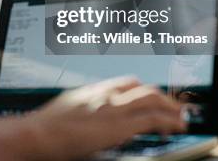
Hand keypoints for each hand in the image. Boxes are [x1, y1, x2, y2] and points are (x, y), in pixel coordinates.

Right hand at [23, 77, 185, 159]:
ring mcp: (112, 108)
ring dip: (171, 108)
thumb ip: (84, 108)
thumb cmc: (45, 127)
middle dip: (162, 98)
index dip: (145, 91)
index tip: (153, 99)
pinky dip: (168, 121)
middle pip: (143, 88)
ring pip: (152, 99)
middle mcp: (105, 94)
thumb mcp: (68, 109)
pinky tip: (175, 127)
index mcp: (93, 90)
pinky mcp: (118, 125)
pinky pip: (151, 119)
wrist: (36, 133)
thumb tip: (91, 118)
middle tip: (173, 109)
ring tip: (181, 119)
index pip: (127, 83)